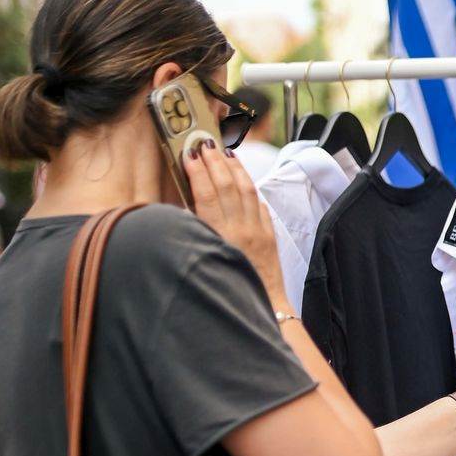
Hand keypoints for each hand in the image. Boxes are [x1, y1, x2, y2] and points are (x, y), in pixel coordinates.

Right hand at [184, 142, 285, 305]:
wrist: (263, 311)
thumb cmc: (227, 293)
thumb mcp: (203, 262)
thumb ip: (195, 233)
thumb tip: (184, 207)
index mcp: (220, 236)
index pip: (206, 193)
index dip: (197, 171)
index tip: (189, 154)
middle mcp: (241, 230)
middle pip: (227, 185)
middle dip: (215, 161)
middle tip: (204, 144)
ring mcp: (259, 232)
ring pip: (247, 190)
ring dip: (235, 168)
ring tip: (224, 153)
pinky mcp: (270, 236)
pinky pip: (260, 206)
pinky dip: (251, 190)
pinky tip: (244, 181)